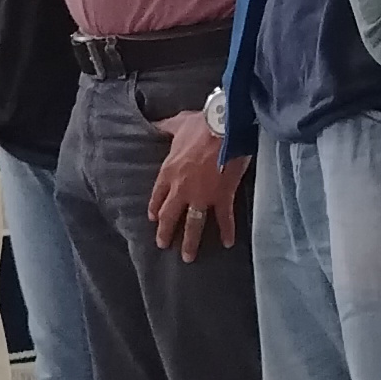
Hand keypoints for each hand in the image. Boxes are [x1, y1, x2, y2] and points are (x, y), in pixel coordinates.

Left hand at [147, 113, 247, 259]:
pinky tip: (227, 243)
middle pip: (170, 216)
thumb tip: (153, 122)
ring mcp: (201, 196)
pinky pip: (223, 218)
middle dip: (166, 232)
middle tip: (163, 244)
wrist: (225, 127)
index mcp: (168, 172)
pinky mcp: (222, 197)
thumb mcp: (178, 123)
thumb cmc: (201, 124)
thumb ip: (165, 126)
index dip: (155, 208)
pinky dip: (226, 231)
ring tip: (188, 257)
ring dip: (190, 242)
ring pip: (193, 224)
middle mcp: (181, 189)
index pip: (157, 196)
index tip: (153, 218)